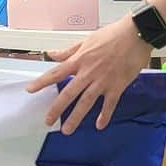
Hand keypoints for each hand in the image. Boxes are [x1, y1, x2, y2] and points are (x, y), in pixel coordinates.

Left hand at [27, 16, 151, 133]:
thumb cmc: (112, 35)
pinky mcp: (117, 86)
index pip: (56, 73)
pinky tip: (99, 125)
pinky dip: (104, 116)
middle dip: (57, 108)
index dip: (42, 82)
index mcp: (80, 60)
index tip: (30, 90)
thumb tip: (52, 54)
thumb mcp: (86, 40)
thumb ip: (69, 50)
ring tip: (67, 130)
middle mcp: (88, 72)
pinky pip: (109, 104)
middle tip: (48, 121)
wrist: (134, 35)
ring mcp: (103, 81)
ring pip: (86, 102)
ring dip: (76, 117)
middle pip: (69, 93)